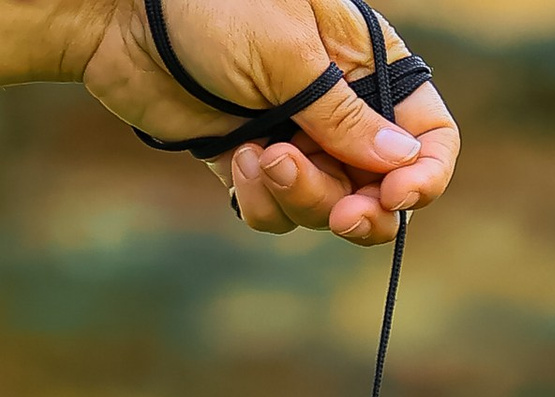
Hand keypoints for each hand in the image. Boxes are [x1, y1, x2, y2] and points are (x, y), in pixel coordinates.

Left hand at [77, 0, 459, 241]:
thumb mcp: (290, 56)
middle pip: (380, 187)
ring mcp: (297, 137)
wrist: (126, 19)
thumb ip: (344, 117)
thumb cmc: (214, 8)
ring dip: (299, 199)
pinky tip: (234, 163)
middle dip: (361, 210)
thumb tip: (402, 163)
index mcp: (366, 64)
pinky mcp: (252, 163)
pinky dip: (261, 204)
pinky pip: (277, 213)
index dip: (425, 173)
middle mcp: (339, 107)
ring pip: (326, 207)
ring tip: (259, 159)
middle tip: (340, 216)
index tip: (397, 197)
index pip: (428, 131)